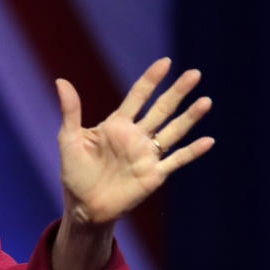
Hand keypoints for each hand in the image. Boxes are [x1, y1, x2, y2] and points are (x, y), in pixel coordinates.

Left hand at [55, 57, 213, 224]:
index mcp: (117, 125)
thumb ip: (70, 111)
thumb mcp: (68, 140)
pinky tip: (208, 140)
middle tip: (194, 74)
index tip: (165, 62)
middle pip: (161, 109)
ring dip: (189, 117)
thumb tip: (61, 80)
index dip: (151, 80)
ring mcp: (147, 155)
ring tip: (206, 101)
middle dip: (177, 92)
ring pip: (173, 131)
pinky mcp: (153, 174)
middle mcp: (136, 136)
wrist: (83, 207)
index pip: (138, 97)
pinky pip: (176, 160)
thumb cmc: (74, 173)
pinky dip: (192, 152)